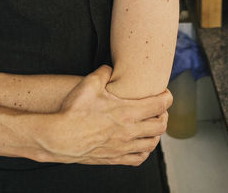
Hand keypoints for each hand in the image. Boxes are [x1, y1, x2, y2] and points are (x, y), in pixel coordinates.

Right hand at [42, 66, 171, 165]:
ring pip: (152, 143)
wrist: (60, 138)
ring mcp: (123, 147)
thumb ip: (103, 72)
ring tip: (151, 126)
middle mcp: (130, 131)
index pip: (160, 105)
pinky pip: (139, 159)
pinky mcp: (115, 158)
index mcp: (127, 112)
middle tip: (159, 109)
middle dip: (164, 115)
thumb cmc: (74, 112)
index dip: (167, 98)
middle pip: (161, 125)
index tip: (165, 93)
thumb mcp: (89, 84)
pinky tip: (141, 145)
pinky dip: (144, 152)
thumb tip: (109, 68)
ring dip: (156, 134)